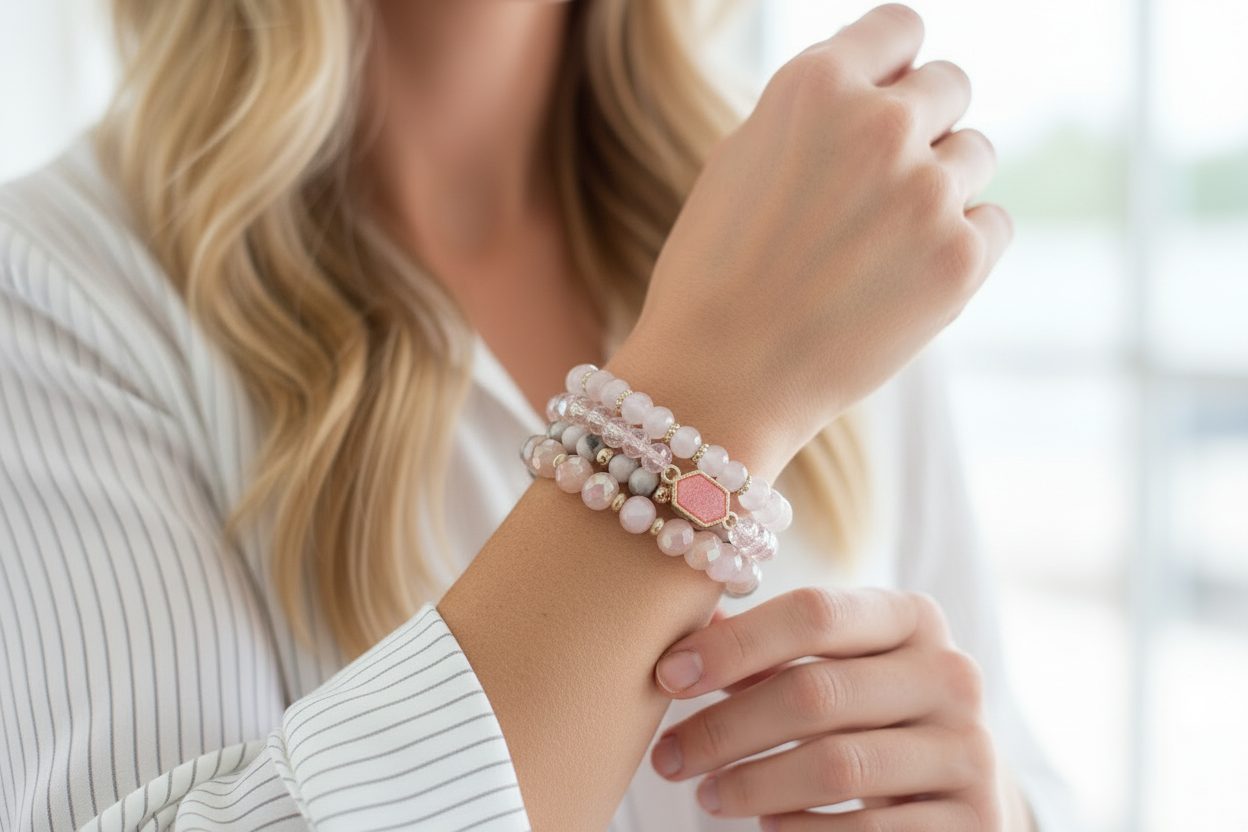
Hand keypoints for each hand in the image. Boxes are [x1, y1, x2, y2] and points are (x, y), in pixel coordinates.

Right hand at [608, 4, 1008, 480]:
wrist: (719, 381)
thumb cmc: (713, 277)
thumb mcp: (739, 163)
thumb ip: (813, 115)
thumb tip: (878, 94)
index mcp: (812, 86)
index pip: (897, 28)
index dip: (892, 65)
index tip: (886, 96)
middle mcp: (878, 124)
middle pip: (949, 84)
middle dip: (922, 124)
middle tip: (881, 185)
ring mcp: (927, 191)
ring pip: (975, 153)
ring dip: (940, 185)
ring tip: (879, 244)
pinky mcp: (961, 259)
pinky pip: (992, 222)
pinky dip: (960, 245)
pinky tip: (903, 279)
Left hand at [649, 588, 1014, 829]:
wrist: (961, 783)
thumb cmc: (870, 710)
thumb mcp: (834, 664)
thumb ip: (766, 646)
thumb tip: (685, 625)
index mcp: (912, 617)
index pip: (814, 612)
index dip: (733, 644)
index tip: (668, 675)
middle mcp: (950, 675)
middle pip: (816, 693)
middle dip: (726, 727)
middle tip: (669, 756)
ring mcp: (969, 749)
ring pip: (837, 766)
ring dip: (753, 784)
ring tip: (707, 795)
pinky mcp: (973, 819)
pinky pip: (867, 830)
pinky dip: (802, 829)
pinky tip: (767, 824)